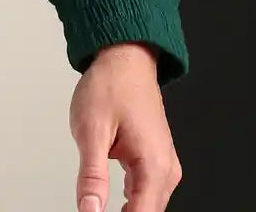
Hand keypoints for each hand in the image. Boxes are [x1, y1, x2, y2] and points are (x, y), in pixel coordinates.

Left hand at [70, 43, 181, 211]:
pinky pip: (146, 192)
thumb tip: (89, 210)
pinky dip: (131, 202)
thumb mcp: (91, 130)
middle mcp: (165, 169)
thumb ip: (92, 175)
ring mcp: (163, 164)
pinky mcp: (156, 159)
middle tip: (92, 210)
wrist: (124, 57)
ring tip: (98, 208)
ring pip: (147, 205)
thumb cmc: (111, 84)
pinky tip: (112, 203)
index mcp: (154, 165)